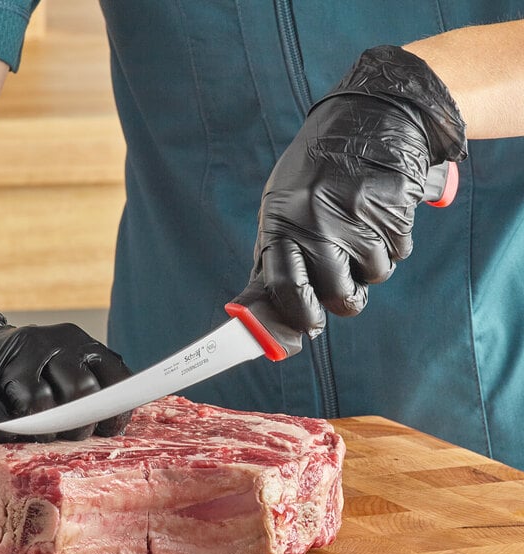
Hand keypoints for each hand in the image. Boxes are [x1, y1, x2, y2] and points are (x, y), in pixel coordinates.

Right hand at [0, 279, 131, 442]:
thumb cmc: (33, 372)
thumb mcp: (68, 366)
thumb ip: (95, 383)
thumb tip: (116, 417)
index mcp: (78, 341)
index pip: (113, 375)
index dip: (116, 409)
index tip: (110, 429)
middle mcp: (49, 343)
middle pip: (81, 390)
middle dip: (81, 425)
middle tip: (72, 436)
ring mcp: (12, 359)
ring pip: (44, 407)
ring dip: (47, 433)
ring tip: (43, 433)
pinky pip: (6, 424)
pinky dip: (14, 436)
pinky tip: (15, 430)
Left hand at [234, 46, 466, 337]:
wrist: (369, 115)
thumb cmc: (317, 172)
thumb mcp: (282, 206)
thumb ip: (275, 256)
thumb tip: (264, 312)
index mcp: (282, 221)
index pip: (285, 287)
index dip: (300, 315)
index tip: (310, 327)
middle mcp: (316, 220)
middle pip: (338, 294)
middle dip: (346, 295)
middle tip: (346, 279)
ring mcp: (356, 214)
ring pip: (374, 275)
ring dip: (371, 262)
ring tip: (361, 226)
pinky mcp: (393, 207)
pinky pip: (399, 251)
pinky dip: (393, 242)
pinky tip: (380, 213)